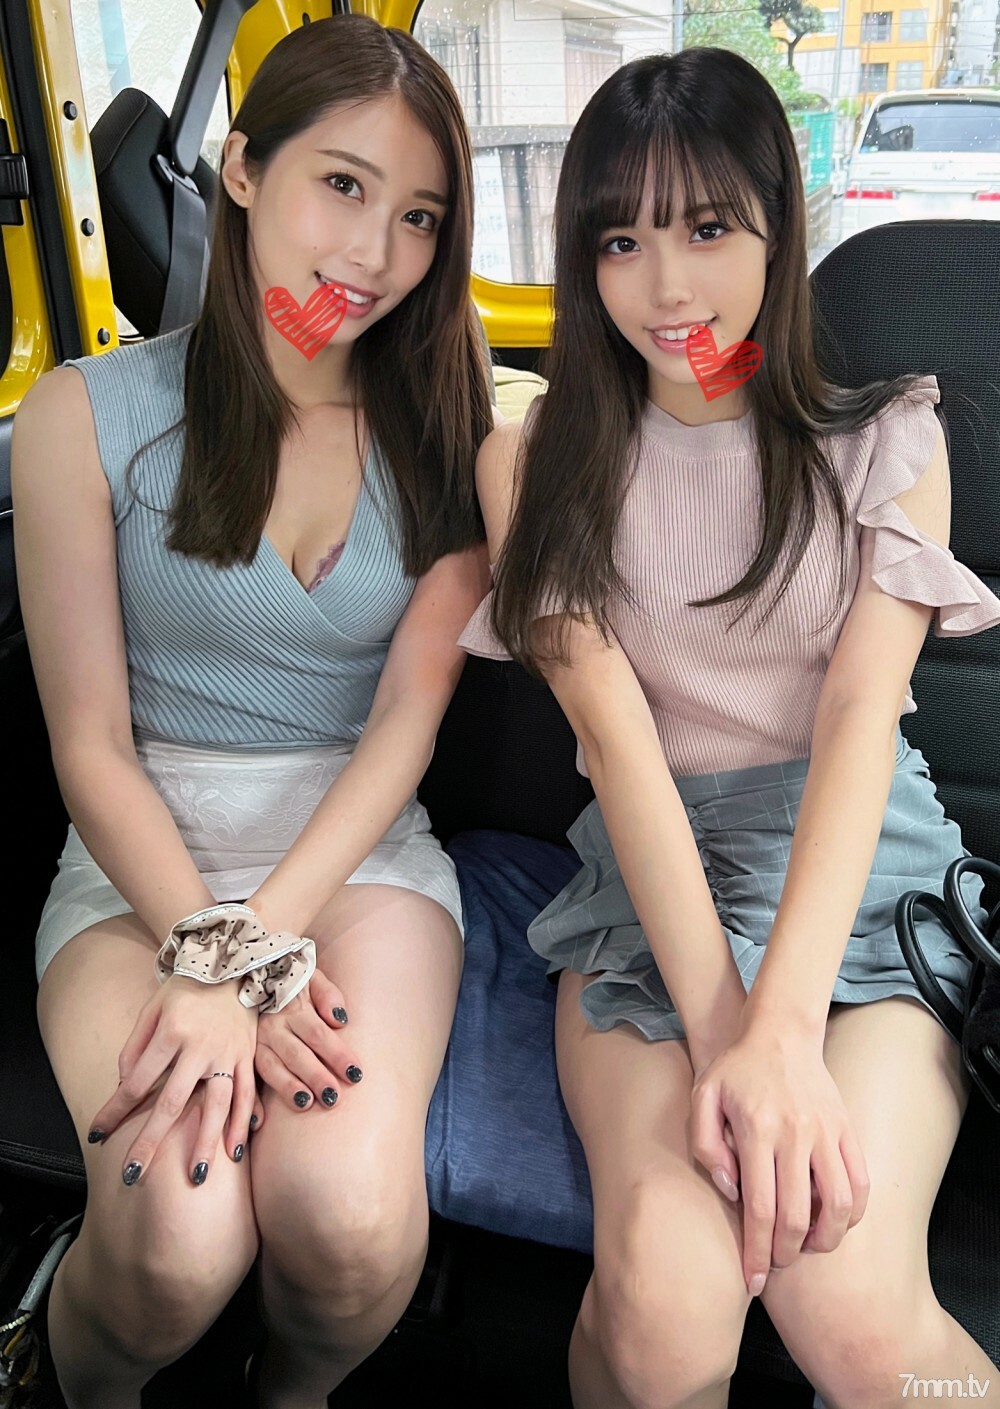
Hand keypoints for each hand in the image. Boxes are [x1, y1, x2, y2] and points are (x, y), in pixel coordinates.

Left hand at [89, 977, 257, 1184]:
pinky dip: (242, 1123)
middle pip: (172, 1102)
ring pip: (216, 1105)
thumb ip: (136, 1045)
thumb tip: (127, 1082)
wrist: (234, 963)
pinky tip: (235, 1151)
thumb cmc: (188, 987)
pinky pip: (246, 1094)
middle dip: (151, 1140)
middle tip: (134, 1174)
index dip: (116, 1109)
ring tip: (196, 1176)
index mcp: (172, 1032)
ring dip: (205, 1142)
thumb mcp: (153, 1007)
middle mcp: (200, 1047)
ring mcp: (228, 1053)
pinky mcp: (248, 1056)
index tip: (98, 1133)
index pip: (137, 1081)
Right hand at [254, 969, 362, 1110]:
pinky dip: (250, 1102)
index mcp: (293, 1008)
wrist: (251, 978)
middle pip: (297, 1054)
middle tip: (333, 1097)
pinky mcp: (244, 1058)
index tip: (356, 1073)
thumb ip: (328, 995)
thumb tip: (341, 1020)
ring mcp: (256, 1044)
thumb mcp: (311, 978)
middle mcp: (273, 1028)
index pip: (318, 1034)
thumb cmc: (292, 984)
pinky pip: (245, 1081)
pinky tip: (260, 1120)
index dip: (337, 1053)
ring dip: (287, 1087)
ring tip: (306, 1103)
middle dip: (315, 1076)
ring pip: (271, 1068)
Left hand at [689, 1014, 868, 1296]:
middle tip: (775, 1266)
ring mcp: (827, 1133)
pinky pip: (859, 1182)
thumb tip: (732, 1191)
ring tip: (807, 1249)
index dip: (757, 1253)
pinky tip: (835, 1224)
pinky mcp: (847, 1130)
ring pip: (837, 1205)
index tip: (752, 1280)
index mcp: (758, 1130)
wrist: (780, 1033)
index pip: (760, 1209)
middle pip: (798, 1216)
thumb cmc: (735, 1070)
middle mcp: (796, 1134)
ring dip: (824, 1239)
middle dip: (785, 1253)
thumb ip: (707, 1146)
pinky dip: (852, 1213)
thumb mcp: (703, 1097)